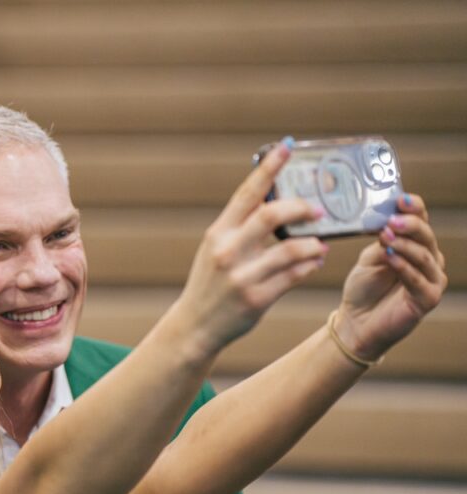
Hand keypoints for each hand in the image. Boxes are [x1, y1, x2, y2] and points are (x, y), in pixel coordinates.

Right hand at [175, 138, 328, 357]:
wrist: (195, 325)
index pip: (247, 193)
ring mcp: (242, 276)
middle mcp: (227, 251)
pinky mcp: (256, 298)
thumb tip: (278, 200)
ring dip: (313, 242)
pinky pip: (294, 276)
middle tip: (318, 208)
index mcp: (218, 233)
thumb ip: (241, 226)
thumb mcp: (215, 249)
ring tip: (321, 241)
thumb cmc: (211, 282)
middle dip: (301, 208)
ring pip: (290, 249)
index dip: (269, 168)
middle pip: (271, 216)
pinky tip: (315, 261)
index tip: (286, 146)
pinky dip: (310, 265)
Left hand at [332, 192, 446, 360]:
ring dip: (405, 245)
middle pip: (426, 236)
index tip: (401, 199)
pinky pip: (418, 280)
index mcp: (416, 246)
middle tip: (392, 220)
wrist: (355, 322)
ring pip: (424, 256)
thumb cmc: (363, 289)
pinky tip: (391, 258)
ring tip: (386, 237)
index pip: (421, 221)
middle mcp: (429, 260)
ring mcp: (431, 280)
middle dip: (410, 225)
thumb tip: (388, 224)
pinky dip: (404, 267)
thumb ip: (381, 241)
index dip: (414, 208)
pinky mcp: (428, 299)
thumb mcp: (369, 258)